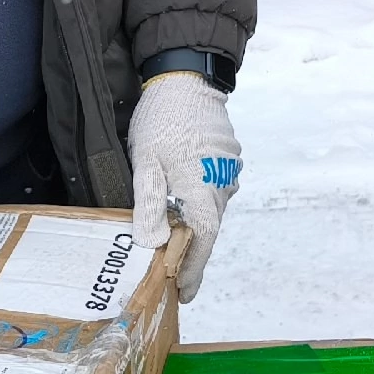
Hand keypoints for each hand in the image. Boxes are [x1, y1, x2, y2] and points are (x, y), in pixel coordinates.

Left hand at [128, 71, 241, 302]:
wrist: (187, 78)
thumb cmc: (162, 121)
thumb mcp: (146, 163)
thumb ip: (151, 204)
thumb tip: (153, 244)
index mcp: (202, 192)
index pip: (202, 243)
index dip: (193, 271)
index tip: (184, 295)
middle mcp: (222, 186)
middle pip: (209, 229)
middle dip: (192, 253)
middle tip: (174, 275)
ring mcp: (228, 171)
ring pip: (212, 209)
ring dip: (196, 227)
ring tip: (175, 242)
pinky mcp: (228, 158)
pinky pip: (215, 190)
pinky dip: (200, 203)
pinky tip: (183, 204)